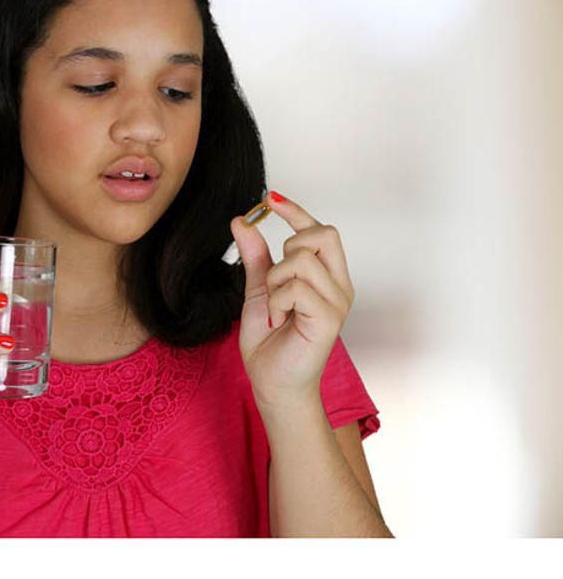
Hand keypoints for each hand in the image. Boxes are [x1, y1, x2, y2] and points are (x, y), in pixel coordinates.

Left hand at [229, 190, 355, 411]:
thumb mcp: (258, 289)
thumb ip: (255, 257)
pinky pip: (296, 287)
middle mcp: (339, 285)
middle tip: (276, 281)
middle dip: (288, 247)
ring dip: (275, 281)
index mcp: (326, 276)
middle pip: (322, 233)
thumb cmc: (269, 340)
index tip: (270, 198)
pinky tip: (279, 320)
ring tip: (276, 308)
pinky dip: (276, 300)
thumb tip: (241, 221)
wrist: (271, 382)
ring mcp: (338, 301)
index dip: (296, 210)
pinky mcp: (330, 318)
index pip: (320, 229)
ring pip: (302, 259)